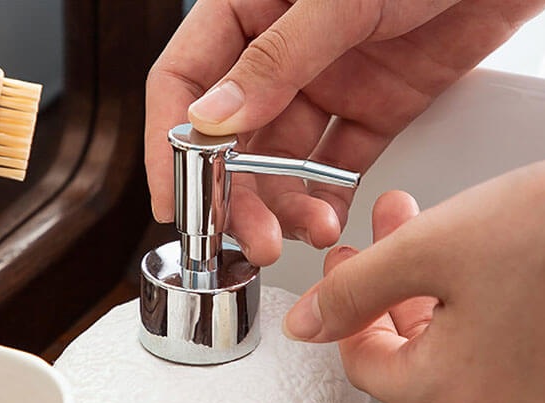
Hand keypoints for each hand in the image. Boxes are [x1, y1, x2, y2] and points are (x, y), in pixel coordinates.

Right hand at [145, 0, 544, 264]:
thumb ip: (275, 59)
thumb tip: (211, 118)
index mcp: (250, 6)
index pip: (184, 82)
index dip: (169, 145)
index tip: (175, 203)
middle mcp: (281, 52)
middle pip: (234, 139)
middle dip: (239, 195)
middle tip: (253, 239)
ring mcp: (328, 82)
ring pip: (283, 161)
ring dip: (286, 205)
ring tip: (307, 231)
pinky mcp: (375, 107)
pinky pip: (338, 164)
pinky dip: (330, 197)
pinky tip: (330, 219)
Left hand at [283, 156, 544, 402]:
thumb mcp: (430, 250)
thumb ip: (352, 292)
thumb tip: (305, 324)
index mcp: (447, 396)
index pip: (362, 364)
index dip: (346, 308)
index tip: (347, 263)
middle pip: (411, 351)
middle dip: (392, 283)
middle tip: (391, 229)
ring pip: (457, 346)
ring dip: (435, 287)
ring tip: (435, 227)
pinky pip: (504, 350)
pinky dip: (482, 307)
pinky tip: (484, 262)